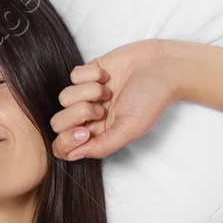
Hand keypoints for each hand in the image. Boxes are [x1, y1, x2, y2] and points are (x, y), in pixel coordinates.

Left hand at [50, 39, 176, 160]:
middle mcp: (89, 117)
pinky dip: (91, 75)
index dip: (66, 141)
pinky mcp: (88, 72)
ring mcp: (87, 94)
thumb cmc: (152, 100)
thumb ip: (102, 146)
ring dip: (88, 92)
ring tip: (109, 91)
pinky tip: (108, 76)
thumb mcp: (130, 129)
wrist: (163, 67)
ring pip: (64, 97)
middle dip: (77, 114)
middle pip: (58, 123)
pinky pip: (73, 75)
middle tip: (100, 109)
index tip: (84, 132)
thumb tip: (73, 155)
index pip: (64, 147)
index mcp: (98, 135)